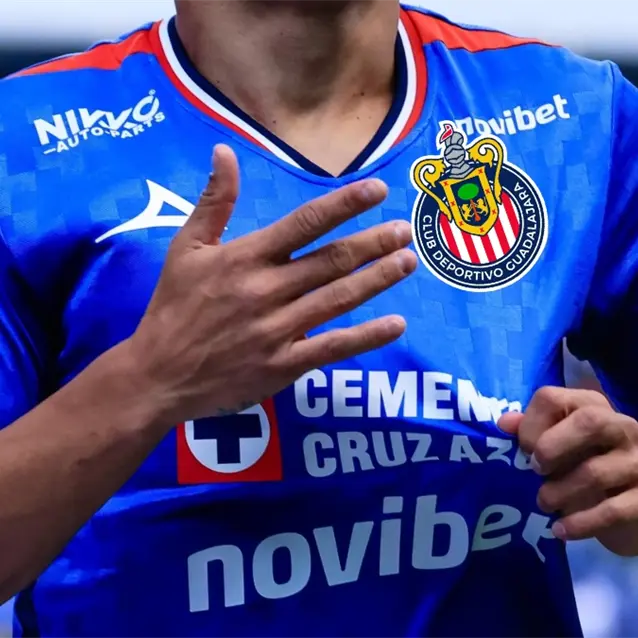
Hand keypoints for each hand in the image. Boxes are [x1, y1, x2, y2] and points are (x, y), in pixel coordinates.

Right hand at [129, 144, 416, 426]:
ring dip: (378, 279)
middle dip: (374, 243)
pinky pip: (333, 347)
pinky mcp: (283, 365)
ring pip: (339, 299)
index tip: (379, 190)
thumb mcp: (185, 249)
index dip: (345, 204)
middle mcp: (266, 290)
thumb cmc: (172, 308)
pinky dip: (367, 336)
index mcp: (245, 258)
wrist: (157, 375)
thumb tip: (224, 151)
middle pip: (332, 260)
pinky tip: (396, 324)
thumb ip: (212, 202)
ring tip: (408, 262)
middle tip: (406, 230)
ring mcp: (278, 330)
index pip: (304, 223)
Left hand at [499, 387, 637, 555]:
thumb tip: (504, 423)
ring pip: (596, 471)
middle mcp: (621, 426)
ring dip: (560, 491)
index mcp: (591, 406)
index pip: (553, 399)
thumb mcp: (559, 443)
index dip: (530, 424)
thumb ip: (531, 430)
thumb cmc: (584, 463)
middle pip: (589, 421)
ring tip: (543, 503)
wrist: (630, 503)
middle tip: (535, 470)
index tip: (524, 449)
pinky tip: (561, 530)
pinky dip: (581, 522)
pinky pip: (613, 511)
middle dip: (551, 446)